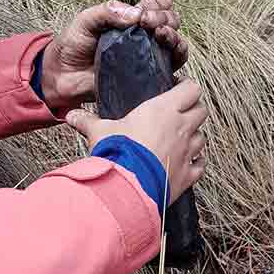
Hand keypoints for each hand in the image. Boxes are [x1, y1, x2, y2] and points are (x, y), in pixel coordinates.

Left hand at [40, 0, 188, 112]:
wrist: (64, 75)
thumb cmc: (73, 45)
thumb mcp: (85, 20)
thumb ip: (107, 11)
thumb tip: (136, 13)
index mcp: (132, 16)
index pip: (158, 2)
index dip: (158, 3)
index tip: (143, 12)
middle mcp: (145, 33)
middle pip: (171, 19)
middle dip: (164, 18)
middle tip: (147, 23)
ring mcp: (150, 54)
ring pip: (177, 40)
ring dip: (174, 36)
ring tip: (160, 36)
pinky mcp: (151, 74)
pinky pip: (174, 65)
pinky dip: (178, 56)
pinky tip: (167, 54)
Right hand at [65, 80, 207, 203]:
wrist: (127, 186)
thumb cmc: (116, 153)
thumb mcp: (99, 132)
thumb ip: (88, 121)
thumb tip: (71, 115)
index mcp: (164, 110)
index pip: (191, 89)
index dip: (187, 87)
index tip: (178, 88)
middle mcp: (182, 128)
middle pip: (202, 110)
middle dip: (193, 110)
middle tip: (180, 113)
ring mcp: (188, 151)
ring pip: (202, 137)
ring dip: (194, 136)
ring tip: (180, 139)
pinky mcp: (189, 173)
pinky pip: (200, 164)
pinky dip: (196, 162)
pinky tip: (187, 162)